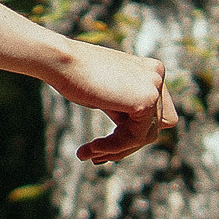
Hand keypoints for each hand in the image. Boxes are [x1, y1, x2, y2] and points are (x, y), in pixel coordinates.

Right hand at [46, 39, 175, 163]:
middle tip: (97, 156)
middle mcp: (156, 75)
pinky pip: (135, 137)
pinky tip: (92, 148)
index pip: (155, 114)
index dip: (133, 133)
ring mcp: (154, 86)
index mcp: (149, 71)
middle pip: (153, 127)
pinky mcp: (146, 99)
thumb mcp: (108, 95)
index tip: (105, 146)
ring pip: (146, 136)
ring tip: (88, 153)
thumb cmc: (76, 76)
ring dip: (117, 149)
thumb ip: (125, 110)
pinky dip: (114, 147)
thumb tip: (134, 140)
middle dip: (126, 145)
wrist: (62, 61)